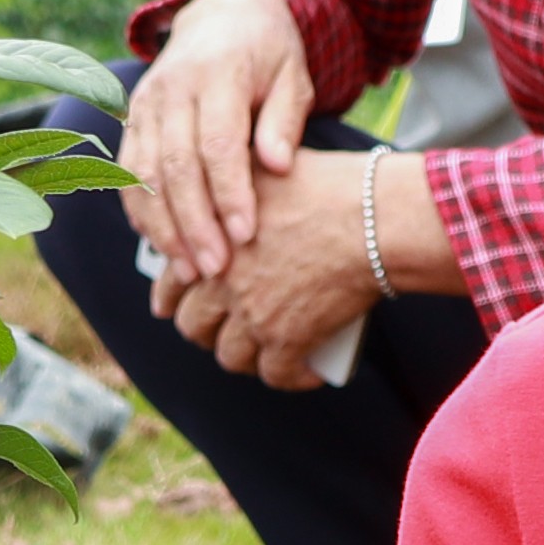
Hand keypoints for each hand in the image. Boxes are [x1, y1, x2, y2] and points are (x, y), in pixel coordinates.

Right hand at [118, 0, 316, 283]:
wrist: (223, 10)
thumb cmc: (268, 52)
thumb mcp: (293, 75)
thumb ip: (284, 120)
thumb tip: (278, 168)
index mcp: (217, 73)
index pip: (217, 143)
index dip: (229, 193)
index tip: (246, 236)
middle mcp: (172, 88)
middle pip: (175, 166)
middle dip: (195, 224)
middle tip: (217, 270)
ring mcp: (145, 103)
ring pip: (144, 174)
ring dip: (164, 227)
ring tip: (189, 271)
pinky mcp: (132, 118)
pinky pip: (128, 172)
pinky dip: (142, 212)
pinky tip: (162, 246)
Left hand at [157, 148, 420, 387]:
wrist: (372, 217)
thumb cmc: (330, 185)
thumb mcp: (265, 166)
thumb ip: (237, 182)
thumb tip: (229, 189)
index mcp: (209, 240)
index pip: (170, 280)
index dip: (171, 296)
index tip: (174, 303)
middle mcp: (222, 281)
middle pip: (194, 325)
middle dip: (204, 331)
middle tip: (220, 330)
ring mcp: (252, 314)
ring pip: (230, 356)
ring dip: (242, 357)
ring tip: (261, 351)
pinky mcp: (288, 340)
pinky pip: (277, 375)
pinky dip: (291, 378)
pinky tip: (305, 372)